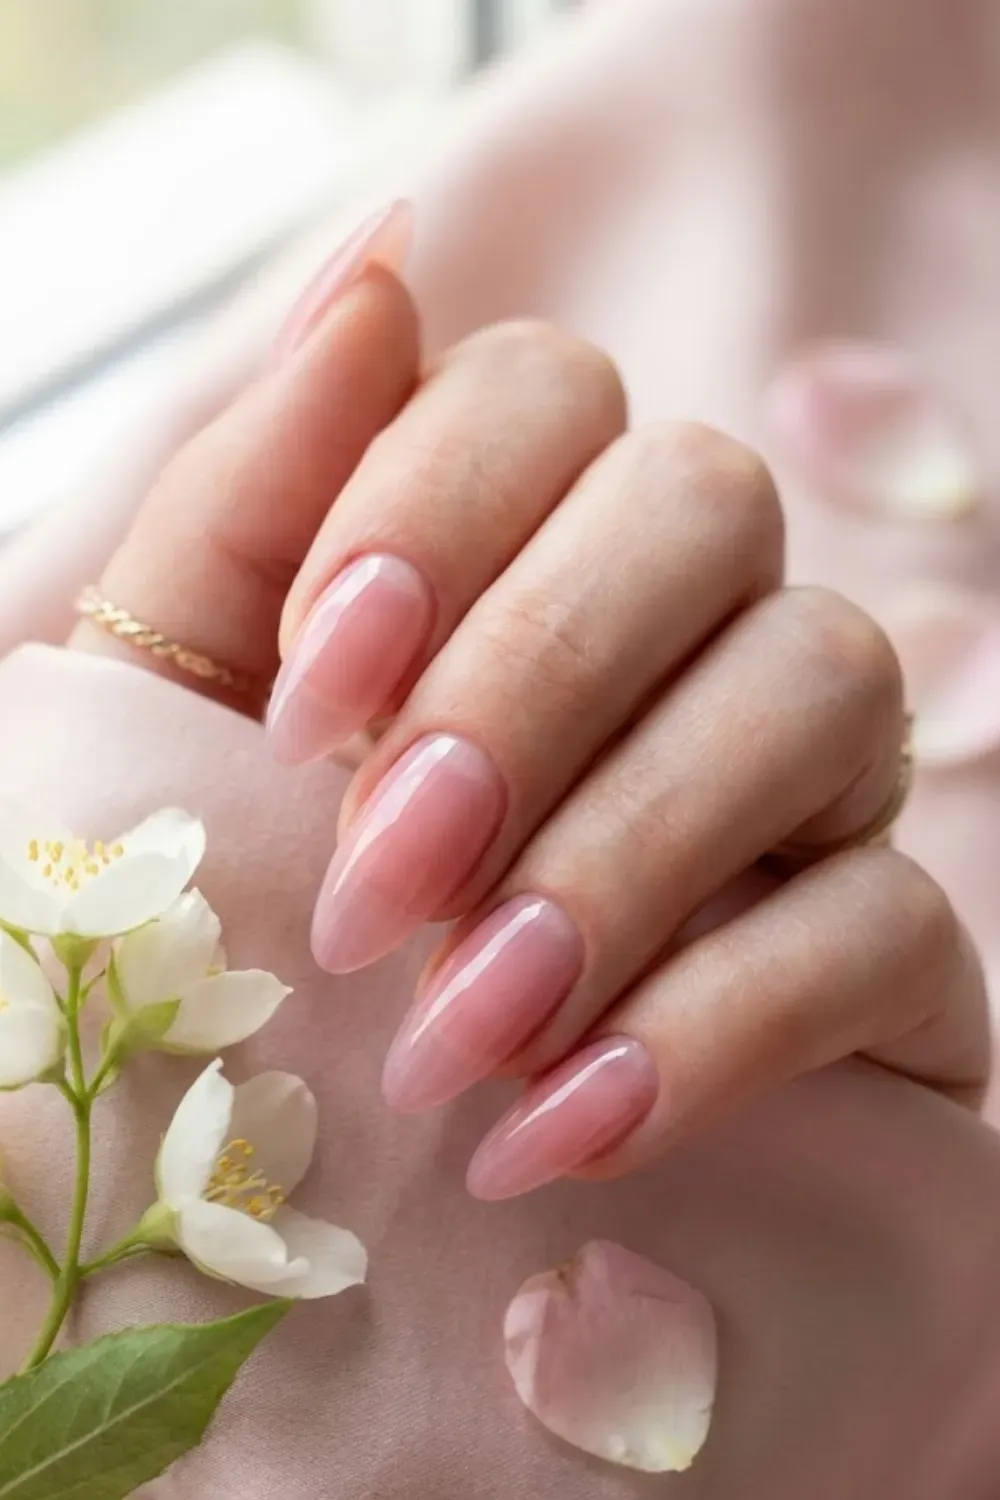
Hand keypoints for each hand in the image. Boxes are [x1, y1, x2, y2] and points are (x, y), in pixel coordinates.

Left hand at [72, 239, 988, 1201]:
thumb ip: (256, 497)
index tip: (311, 700)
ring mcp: (813, 769)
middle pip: (701, 501)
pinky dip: (720, 1023)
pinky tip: (569, 1123)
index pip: (544, 392)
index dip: (431, 512)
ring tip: (457, 1033)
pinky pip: (885, 917)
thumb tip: (374, 265)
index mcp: (528, 539)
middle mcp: (693, 615)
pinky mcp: (886, 942)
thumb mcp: (195, 706)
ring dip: (623, 860)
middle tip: (378, 884)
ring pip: (824, 678)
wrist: (368, 1151)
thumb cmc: (270, 902)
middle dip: (530, 685)